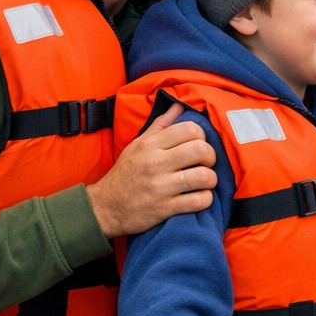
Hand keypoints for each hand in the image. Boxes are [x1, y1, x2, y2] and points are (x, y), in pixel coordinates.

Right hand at [87, 104, 216, 237]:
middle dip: (211, 156)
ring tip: (205, 181)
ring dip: (211, 179)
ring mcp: (160, 187)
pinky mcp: (164, 208)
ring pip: (203, 176)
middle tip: (205, 163)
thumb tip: (179, 106)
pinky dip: (206, 199)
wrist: (105, 207)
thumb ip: (160, 124)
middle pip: (201, 150)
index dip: (202, 135)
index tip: (198, 144)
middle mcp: (156, 163)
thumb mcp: (138, 144)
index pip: (189, 129)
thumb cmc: (125, 173)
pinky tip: (200, 197)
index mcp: (151, 145)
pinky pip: (198, 201)